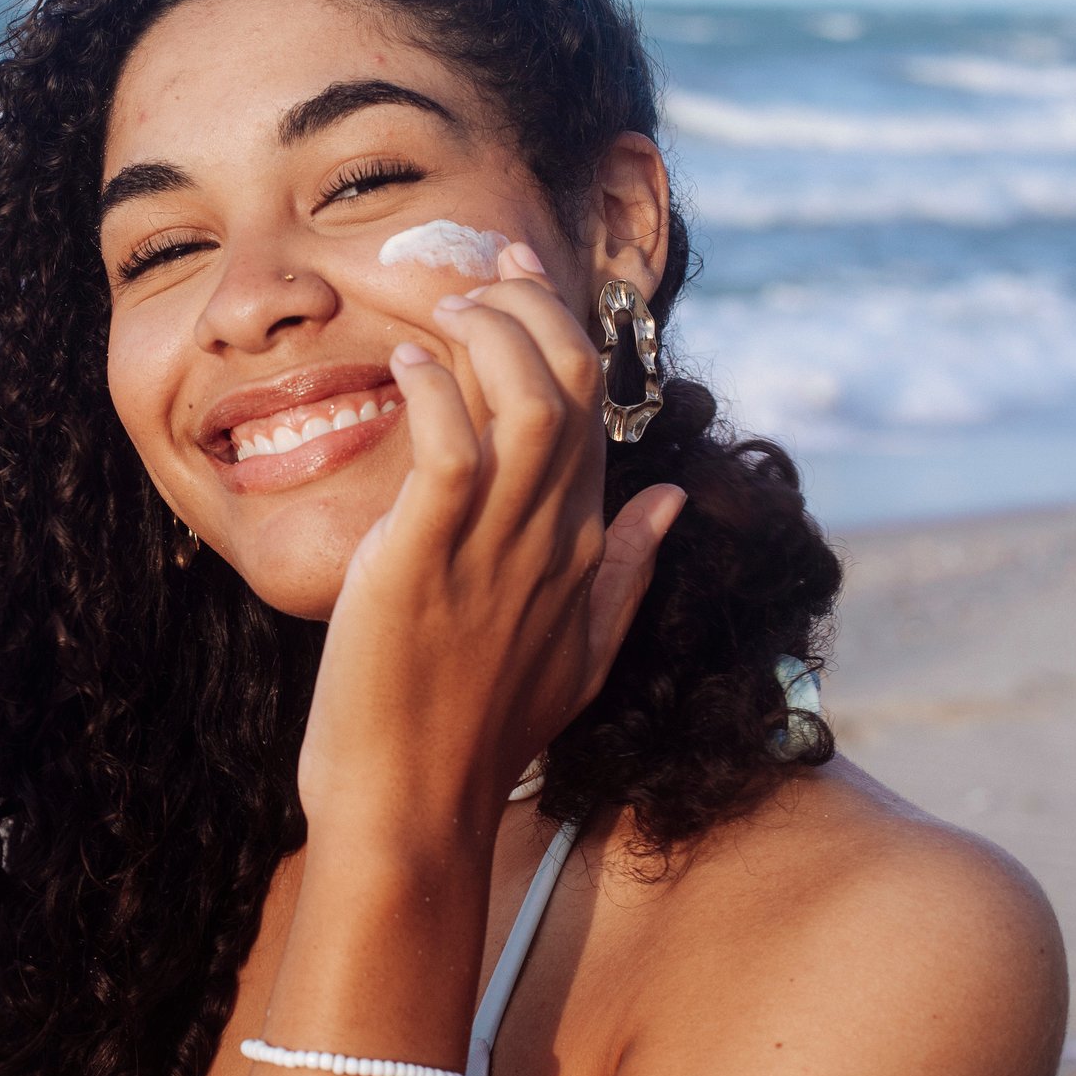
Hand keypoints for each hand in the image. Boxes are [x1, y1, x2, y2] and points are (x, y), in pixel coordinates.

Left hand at [298, 243, 686, 852]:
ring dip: (487, 332)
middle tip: (470, 271)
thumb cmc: (476, 728)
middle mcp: (551, 535)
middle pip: (570, 379)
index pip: (591, 405)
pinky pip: (449, 446)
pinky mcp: (424, 559)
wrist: (411, 804)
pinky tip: (404, 365)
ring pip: (526, 398)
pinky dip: (431, 390)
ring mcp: (494, 546)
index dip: (557, 323)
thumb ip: (628, 572)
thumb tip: (671, 500)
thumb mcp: (578, 652)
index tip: (512, 274)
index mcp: (584, 545)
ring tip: (439, 310)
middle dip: (526, 302)